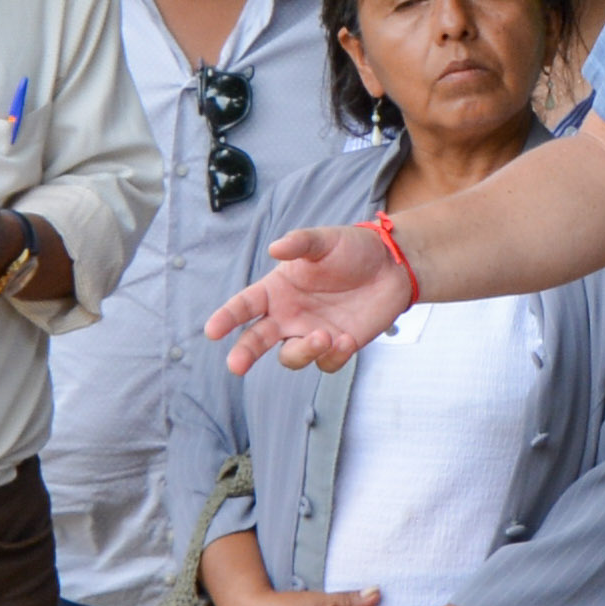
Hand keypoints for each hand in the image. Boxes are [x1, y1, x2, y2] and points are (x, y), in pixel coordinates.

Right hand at [211, 220, 412, 375]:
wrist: (392, 266)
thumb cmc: (352, 249)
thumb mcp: (324, 240)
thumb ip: (300, 243)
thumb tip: (275, 248)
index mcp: (277, 289)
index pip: (244, 306)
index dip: (227, 318)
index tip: (212, 331)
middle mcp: (289, 315)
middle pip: (257, 340)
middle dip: (244, 353)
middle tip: (236, 365)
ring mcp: (311, 333)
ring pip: (292, 357)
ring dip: (302, 352)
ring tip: (323, 336)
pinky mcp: (337, 347)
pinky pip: (326, 363)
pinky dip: (334, 355)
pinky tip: (347, 339)